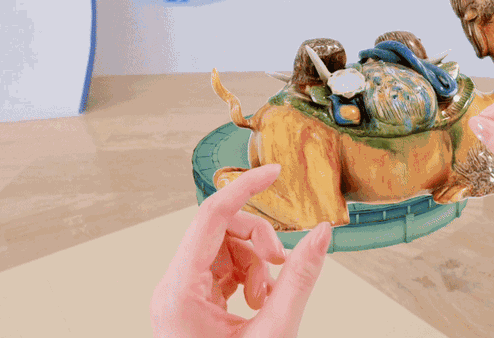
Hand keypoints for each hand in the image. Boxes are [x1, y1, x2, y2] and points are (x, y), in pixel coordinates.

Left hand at [151, 164, 332, 337]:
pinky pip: (220, 267)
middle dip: (257, 242)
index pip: (211, 217)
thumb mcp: (276, 332)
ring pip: (223, 248)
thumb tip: (323, 233)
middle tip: (282, 269)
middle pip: (219, 231)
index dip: (246, 188)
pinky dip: (246, 276)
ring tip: (268, 298)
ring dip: (255, 263)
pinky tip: (259, 301)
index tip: (276, 171)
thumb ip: (301, 278)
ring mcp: (178, 295)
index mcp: (179, 292)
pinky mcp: (188, 302)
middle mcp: (171, 288)